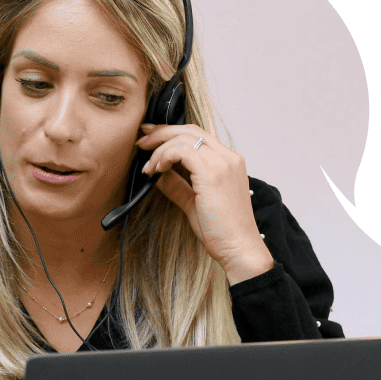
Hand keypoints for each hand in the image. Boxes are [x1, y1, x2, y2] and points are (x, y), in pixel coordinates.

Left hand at [136, 124, 273, 284]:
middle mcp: (229, 158)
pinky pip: (182, 151)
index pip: (197, 135)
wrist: (239, 249)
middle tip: (140, 140)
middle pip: (189, 130)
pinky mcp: (213, 174)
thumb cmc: (221, 231)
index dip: (171, 132)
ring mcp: (223, 164)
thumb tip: (157, 174)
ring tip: (147, 166)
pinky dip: (164, 157)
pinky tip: (156, 170)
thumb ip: (177, 185)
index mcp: (229, 162)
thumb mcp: (193, 202)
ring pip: (184, 138)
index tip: (150, 137)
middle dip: (161, 133)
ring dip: (159, 148)